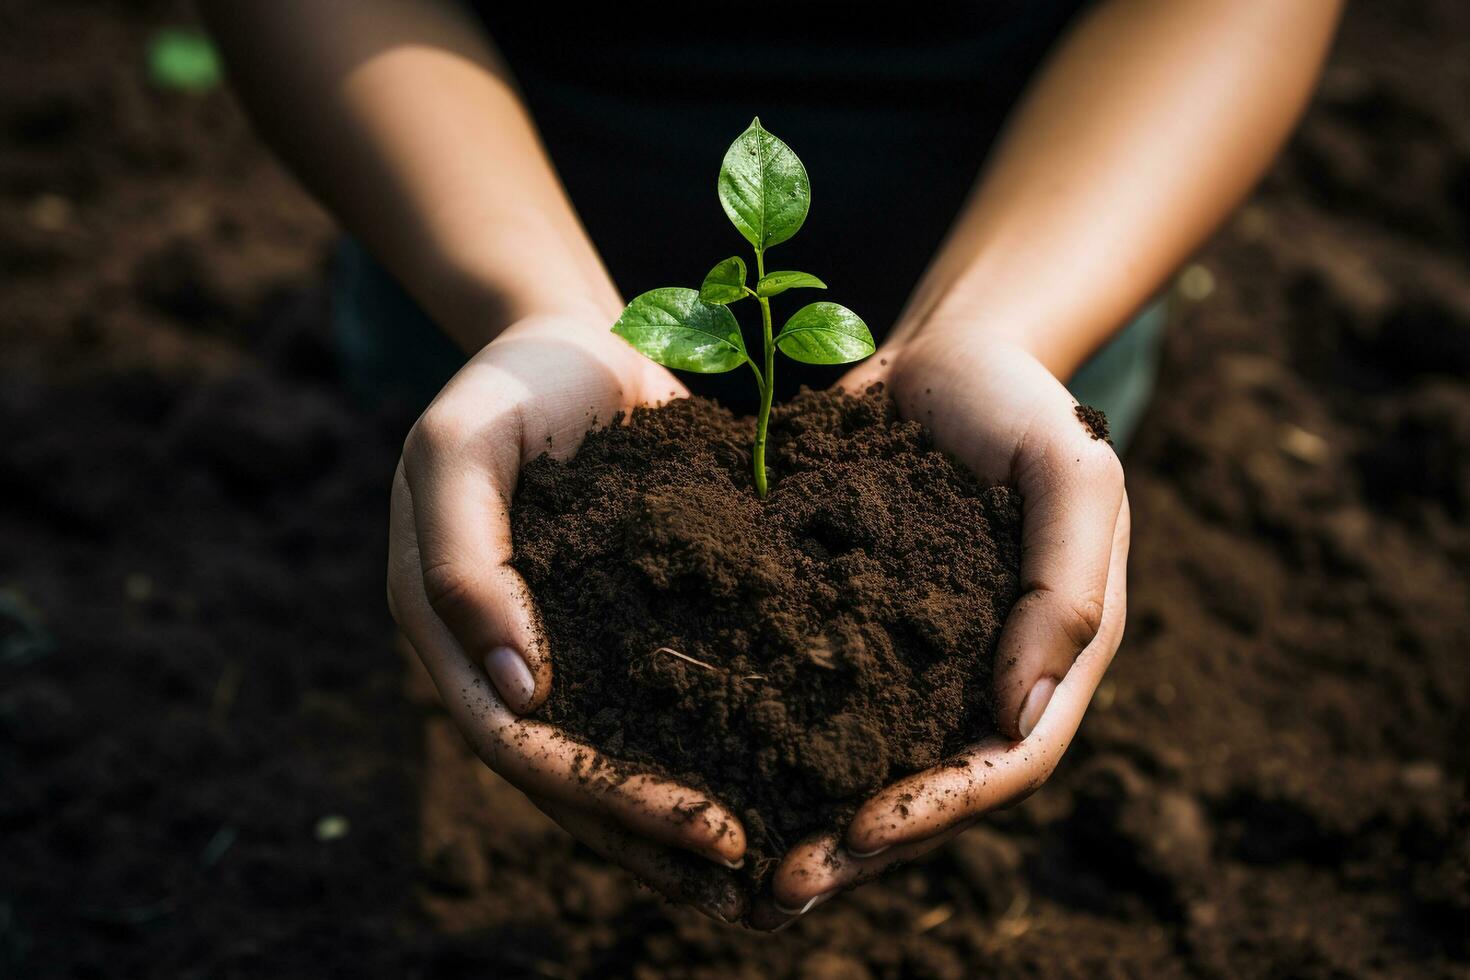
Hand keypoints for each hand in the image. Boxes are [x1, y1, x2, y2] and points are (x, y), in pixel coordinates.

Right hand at [387, 311, 749, 922]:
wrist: (569, 344)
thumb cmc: (511, 385)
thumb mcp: (461, 447)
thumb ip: (463, 558)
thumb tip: (514, 689)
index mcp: (446, 629)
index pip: (520, 743)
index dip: (606, 798)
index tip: (708, 830)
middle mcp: (497, 656)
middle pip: (569, 776)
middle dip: (654, 834)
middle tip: (751, 880)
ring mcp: (558, 646)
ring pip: (612, 757)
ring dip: (675, 823)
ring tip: (763, 877)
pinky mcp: (617, 625)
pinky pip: (655, 703)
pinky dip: (703, 752)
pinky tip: (774, 786)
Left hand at [751, 330, 1129, 928]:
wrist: (948, 353)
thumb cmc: (1021, 404)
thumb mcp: (1072, 472)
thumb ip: (1066, 587)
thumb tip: (1017, 716)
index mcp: (1052, 655)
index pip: (1009, 761)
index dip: (942, 807)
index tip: (861, 832)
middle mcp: (986, 674)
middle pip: (934, 787)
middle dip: (865, 845)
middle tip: (784, 889)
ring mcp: (919, 657)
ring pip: (871, 762)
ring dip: (815, 820)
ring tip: (743, 870)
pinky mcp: (855, 627)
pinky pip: (821, 700)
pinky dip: (780, 746)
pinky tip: (716, 774)